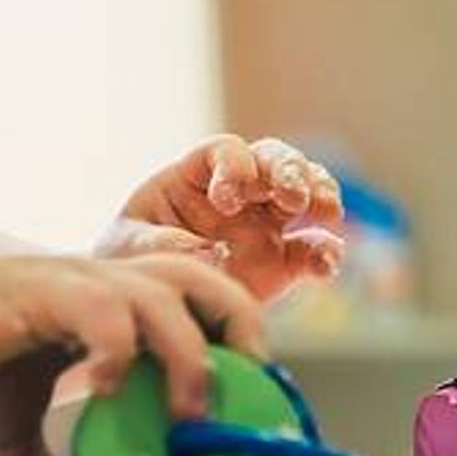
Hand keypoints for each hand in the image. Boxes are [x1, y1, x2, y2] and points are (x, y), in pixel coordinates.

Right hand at [0, 249, 266, 455]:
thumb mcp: (13, 434)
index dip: (236, 338)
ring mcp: (72, 283)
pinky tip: (104, 390)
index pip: (199, 300)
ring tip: (189, 414)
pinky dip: (117, 348)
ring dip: (189, 354)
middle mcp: (102, 284)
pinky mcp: (38, 290)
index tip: (250, 400)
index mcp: (110, 307)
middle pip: (203, 278)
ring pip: (160, 293)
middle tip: (248, 393)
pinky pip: (100, 309)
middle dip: (241, 327)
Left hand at [104, 135, 347, 302]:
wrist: (144, 304)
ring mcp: (264, 222)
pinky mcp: (282, 260)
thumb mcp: (130, 249)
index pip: (226, 151)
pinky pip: (314, 249)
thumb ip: (163, 245)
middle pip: (275, 159)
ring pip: (305, 191)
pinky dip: (326, 253)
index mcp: (196, 174)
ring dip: (321, 194)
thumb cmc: (130, 261)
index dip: (234, 168)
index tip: (227, 201)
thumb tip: (211, 252)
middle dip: (290, 171)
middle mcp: (238, 190)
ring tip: (326, 214)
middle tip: (294, 196)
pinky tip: (325, 268)